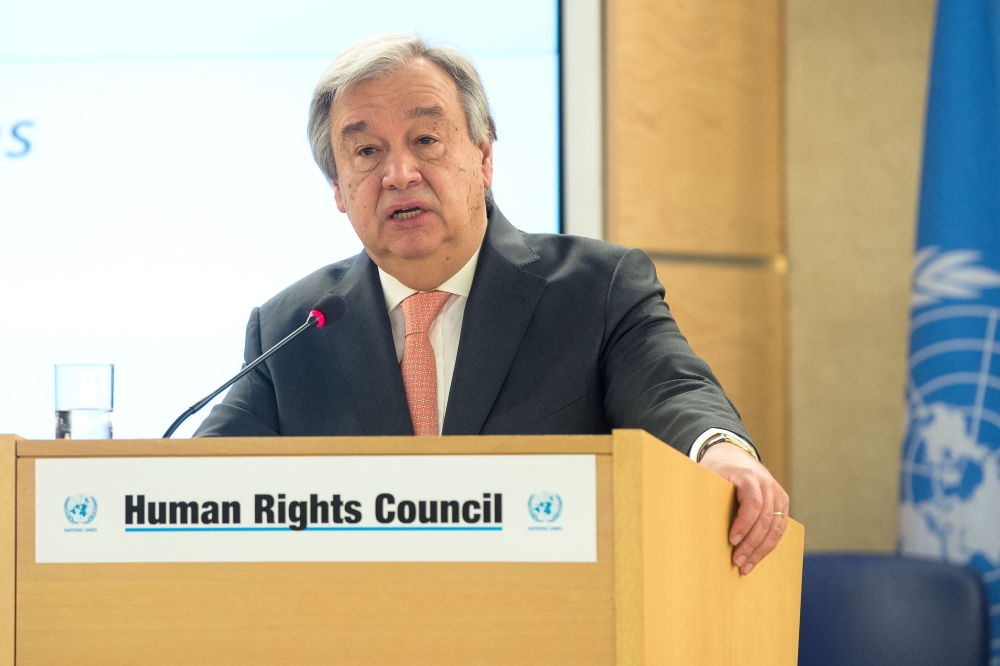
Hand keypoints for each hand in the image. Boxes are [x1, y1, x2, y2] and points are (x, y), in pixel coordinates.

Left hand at [699, 442, 788, 574]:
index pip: (753, 503)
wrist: (733, 455)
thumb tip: (687, 519)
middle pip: (766, 519)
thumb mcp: (707, 474)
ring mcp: (777, 493)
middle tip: (737, 562)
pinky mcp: (782, 502)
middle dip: (752, 544)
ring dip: (761, 550)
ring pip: (776, 527)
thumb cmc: (717, 469)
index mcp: (748, 475)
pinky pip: (780, 528)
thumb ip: (703, 492)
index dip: (744, 524)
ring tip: (746, 566)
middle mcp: (767, 484)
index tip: (732, 540)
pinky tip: (757, 557)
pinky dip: (769, 544)